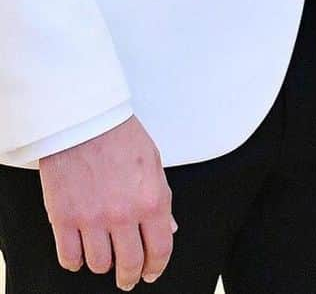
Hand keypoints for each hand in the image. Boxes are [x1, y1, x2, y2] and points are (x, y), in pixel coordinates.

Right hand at [38, 116, 175, 289]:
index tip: (151, 273)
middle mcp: (123, 214)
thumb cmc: (120, 135)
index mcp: (151, 199)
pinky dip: (75, 260)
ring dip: (103, 264)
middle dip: (130, 276)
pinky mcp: (64, 218)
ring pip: (99, 264)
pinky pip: (70, 258)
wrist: (85, 119)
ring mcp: (92, 219)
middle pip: (129, 264)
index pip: (160, 249)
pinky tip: (80, 253)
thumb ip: (161, 199)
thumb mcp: (154, 163)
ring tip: (104, 255)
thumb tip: (168, 228)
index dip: (156, 267)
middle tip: (127, 278)